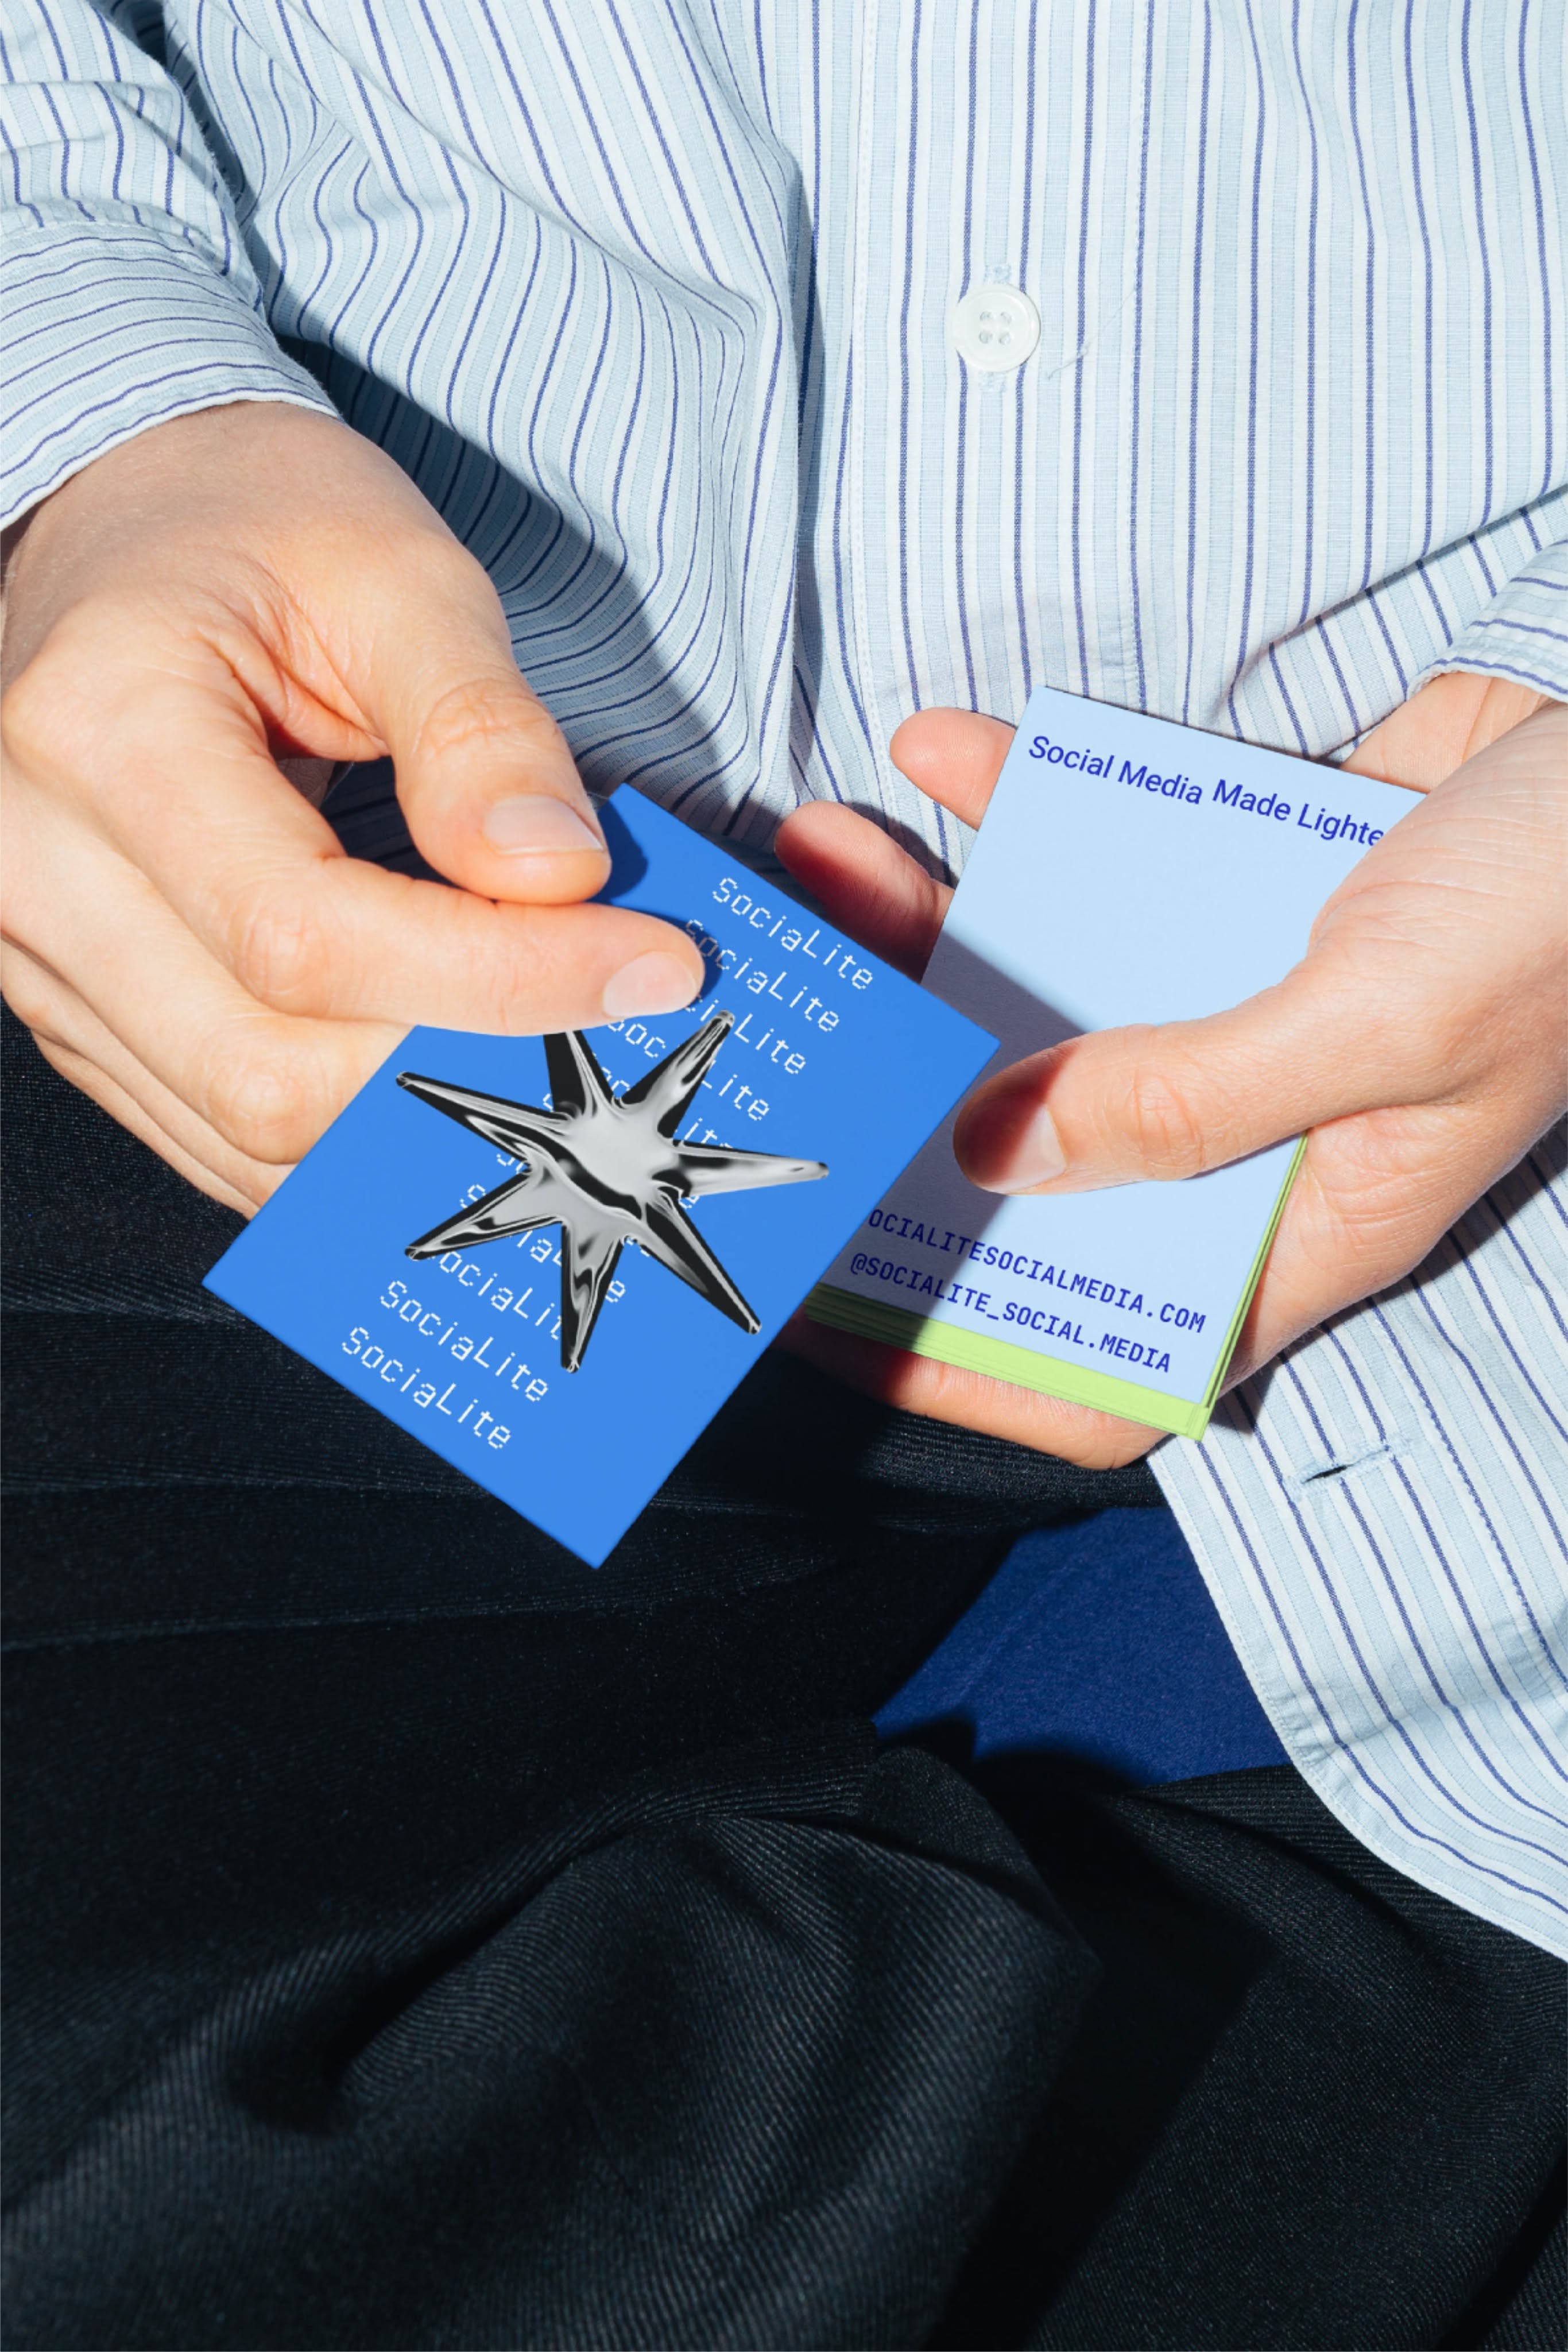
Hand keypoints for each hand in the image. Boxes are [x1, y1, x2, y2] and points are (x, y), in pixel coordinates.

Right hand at [0, 405, 703, 1211]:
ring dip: (419, 1120)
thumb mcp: (394, 572)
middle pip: (267, 1065)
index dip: (495, 977)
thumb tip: (557, 877)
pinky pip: (221, 1134)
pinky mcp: (80, 1012)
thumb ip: (480, 727)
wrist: (131, 531)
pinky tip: (454, 1077)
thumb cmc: (253, 530)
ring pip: (246, 1128)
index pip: (308, 933)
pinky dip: (352, 1135)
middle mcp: (36, 867)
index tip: (647, 964)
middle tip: (617, 1020)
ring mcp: (42, 957)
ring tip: (554, 1049)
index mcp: (98, 731)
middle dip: (469, 1066)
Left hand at [775, 677, 1566, 1466]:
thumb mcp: (1384, 1027)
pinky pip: (1083, 858)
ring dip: (921, 936)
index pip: (1108, 1363)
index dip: (964, 1363)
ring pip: (1031, 999)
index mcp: (1300, 1221)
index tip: (824, 1311)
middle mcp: (1244, 1128)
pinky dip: (1010, 804)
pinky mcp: (1222, 883)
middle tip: (790, 1043)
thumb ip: (1187, 1099)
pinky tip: (939, 746)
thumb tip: (992, 1152)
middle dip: (894, 1107)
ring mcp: (1225, 1004)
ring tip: (827, 865)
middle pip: (1027, 1161)